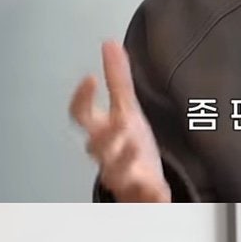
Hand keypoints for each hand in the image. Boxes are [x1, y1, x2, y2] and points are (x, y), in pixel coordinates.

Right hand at [69, 33, 167, 200]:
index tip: (90, 78)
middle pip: (97, 147)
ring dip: (124, 160)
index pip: (81, 116)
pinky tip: (159, 191)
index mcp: (103, 131)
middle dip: (105, 134)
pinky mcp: (143, 196)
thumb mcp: (127, 109)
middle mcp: (108, 155)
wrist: (142, 185)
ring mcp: (124, 177)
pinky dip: (151, 196)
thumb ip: (118, 79)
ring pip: (116, 173)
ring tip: (134, 147)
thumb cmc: (129, 144)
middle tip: (118, 120)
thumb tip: (109, 43)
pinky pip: (144, 198)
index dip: (82, 99)